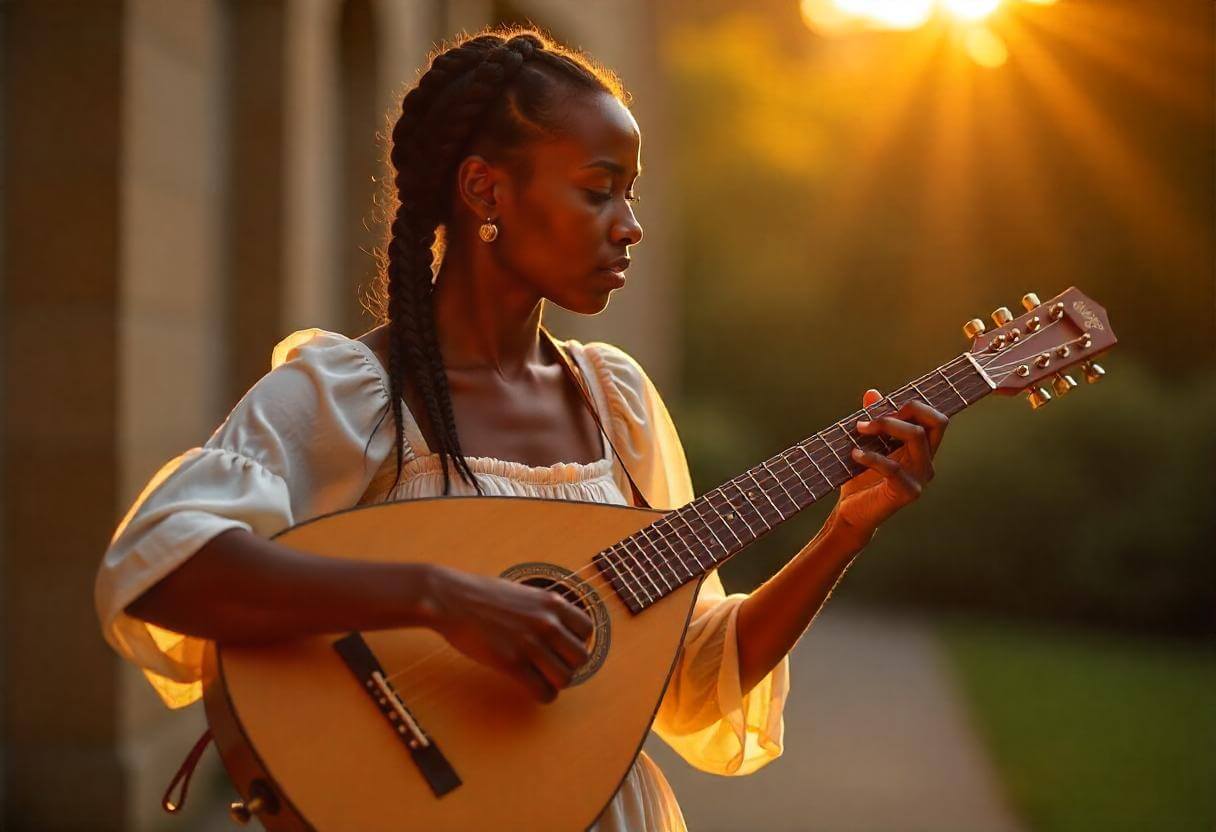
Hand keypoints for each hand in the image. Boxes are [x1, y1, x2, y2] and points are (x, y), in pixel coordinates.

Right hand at [420, 565, 593, 703]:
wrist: (451, 598)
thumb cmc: (482, 595)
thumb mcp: (524, 592)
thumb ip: (544, 609)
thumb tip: (558, 628)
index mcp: (552, 602)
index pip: (587, 629)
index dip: (577, 641)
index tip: (563, 647)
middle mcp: (547, 622)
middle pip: (581, 657)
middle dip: (569, 665)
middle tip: (553, 666)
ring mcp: (530, 643)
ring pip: (565, 678)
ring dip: (556, 682)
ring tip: (543, 678)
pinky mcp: (512, 663)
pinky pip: (543, 691)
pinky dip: (543, 695)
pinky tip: (534, 689)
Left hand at [830, 389, 948, 544]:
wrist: (852, 512)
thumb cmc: (860, 478)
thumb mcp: (866, 444)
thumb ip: (873, 420)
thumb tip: (872, 393)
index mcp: (922, 450)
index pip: (936, 419)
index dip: (916, 405)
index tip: (883, 407)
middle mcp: (927, 462)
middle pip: (937, 422)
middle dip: (907, 410)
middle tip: (874, 417)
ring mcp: (920, 478)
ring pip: (916, 437)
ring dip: (886, 426)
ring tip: (859, 429)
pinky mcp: (907, 492)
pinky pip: (893, 467)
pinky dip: (871, 456)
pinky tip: (855, 454)